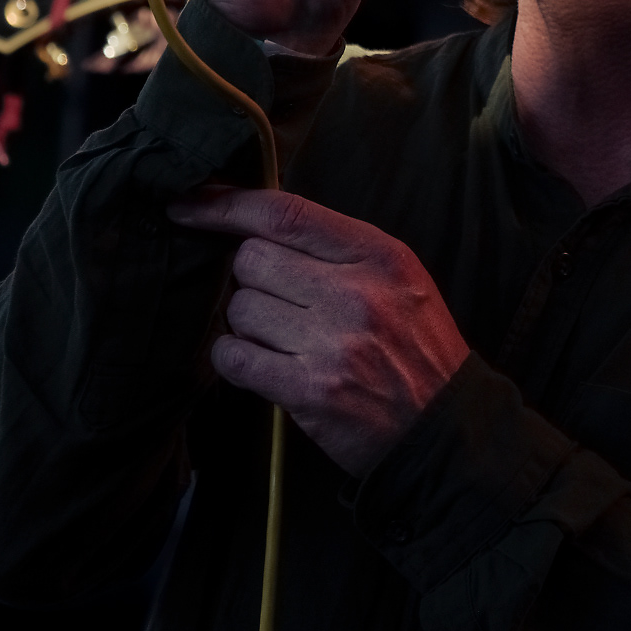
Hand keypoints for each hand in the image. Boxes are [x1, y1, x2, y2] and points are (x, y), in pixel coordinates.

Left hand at [165, 188, 469, 476]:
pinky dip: (236, 358)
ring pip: (239, 308)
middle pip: (251, 259)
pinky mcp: (308, 390)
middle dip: (252, 280)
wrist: (442, 426)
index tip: (188, 204)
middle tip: (282, 303)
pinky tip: (263, 364)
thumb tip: (254, 223)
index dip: (225, 204)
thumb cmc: (413, 345)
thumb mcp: (398, 276)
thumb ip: (336, 247)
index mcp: (377, 255)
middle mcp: (354, 293)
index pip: (284, 213)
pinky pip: (233, 356)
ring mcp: (331, 342)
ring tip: (286, 339)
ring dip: (249, 323)